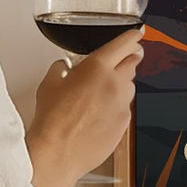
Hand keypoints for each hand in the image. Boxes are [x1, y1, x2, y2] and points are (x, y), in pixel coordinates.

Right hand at [26, 27, 144, 186]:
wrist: (58, 152)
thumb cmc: (52, 119)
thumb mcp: (50, 83)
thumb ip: (62, 68)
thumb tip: (64, 67)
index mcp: (97, 67)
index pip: (124, 44)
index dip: (132, 37)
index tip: (137, 34)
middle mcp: (115, 83)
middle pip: (133, 63)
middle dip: (128, 59)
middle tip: (120, 61)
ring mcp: (123, 105)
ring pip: (130, 87)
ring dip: (121, 85)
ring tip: (101, 94)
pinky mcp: (125, 124)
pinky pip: (125, 109)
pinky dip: (117, 107)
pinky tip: (99, 114)